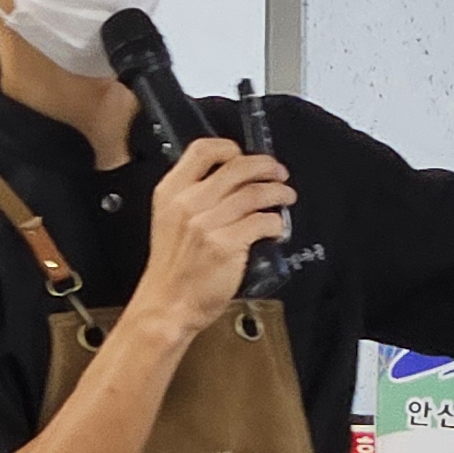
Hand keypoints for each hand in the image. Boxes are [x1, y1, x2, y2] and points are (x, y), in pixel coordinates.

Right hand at [129, 134, 294, 338]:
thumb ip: (192, 197)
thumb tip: (229, 181)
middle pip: (237, 167)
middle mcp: (188, 203)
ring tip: (286, 196)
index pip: (202, 151)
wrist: (167, 304)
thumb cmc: (172, 268)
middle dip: (266, 167)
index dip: (230, 148)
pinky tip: (277, 227)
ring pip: (255, 193)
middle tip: (279, 173)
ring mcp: (207, 223)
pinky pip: (263, 222)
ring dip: (278, 192)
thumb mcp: (169, 220)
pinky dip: (276, 222)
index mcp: (171, 192)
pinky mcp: (227, 245)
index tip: (245, 155)